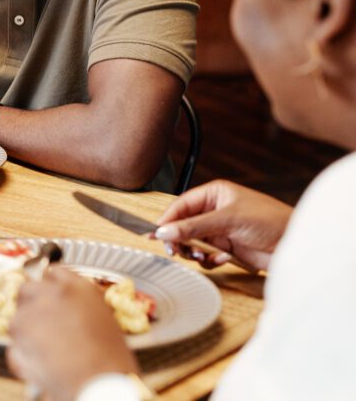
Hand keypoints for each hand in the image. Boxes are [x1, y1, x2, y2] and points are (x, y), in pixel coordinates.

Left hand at [7, 267, 138, 400]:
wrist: (99, 381)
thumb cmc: (110, 357)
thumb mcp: (103, 319)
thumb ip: (82, 305)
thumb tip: (70, 308)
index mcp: (75, 286)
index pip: (54, 273)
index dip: (52, 289)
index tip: (53, 301)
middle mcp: (49, 293)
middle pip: (29, 289)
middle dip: (32, 304)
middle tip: (43, 324)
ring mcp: (29, 311)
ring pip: (18, 316)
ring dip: (27, 331)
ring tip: (46, 351)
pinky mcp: (17, 334)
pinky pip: (14, 343)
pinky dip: (22, 354)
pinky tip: (40, 365)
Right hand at [154, 179, 291, 270]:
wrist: (298, 245)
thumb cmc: (270, 221)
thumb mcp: (228, 220)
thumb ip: (193, 227)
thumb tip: (163, 231)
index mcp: (214, 194)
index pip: (181, 205)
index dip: (167, 220)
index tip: (155, 235)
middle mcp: (214, 211)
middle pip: (183, 225)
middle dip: (179, 239)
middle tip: (174, 251)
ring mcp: (220, 231)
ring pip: (192, 242)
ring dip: (194, 251)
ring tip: (202, 256)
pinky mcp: (227, 249)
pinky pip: (207, 255)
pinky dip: (210, 260)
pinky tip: (224, 259)